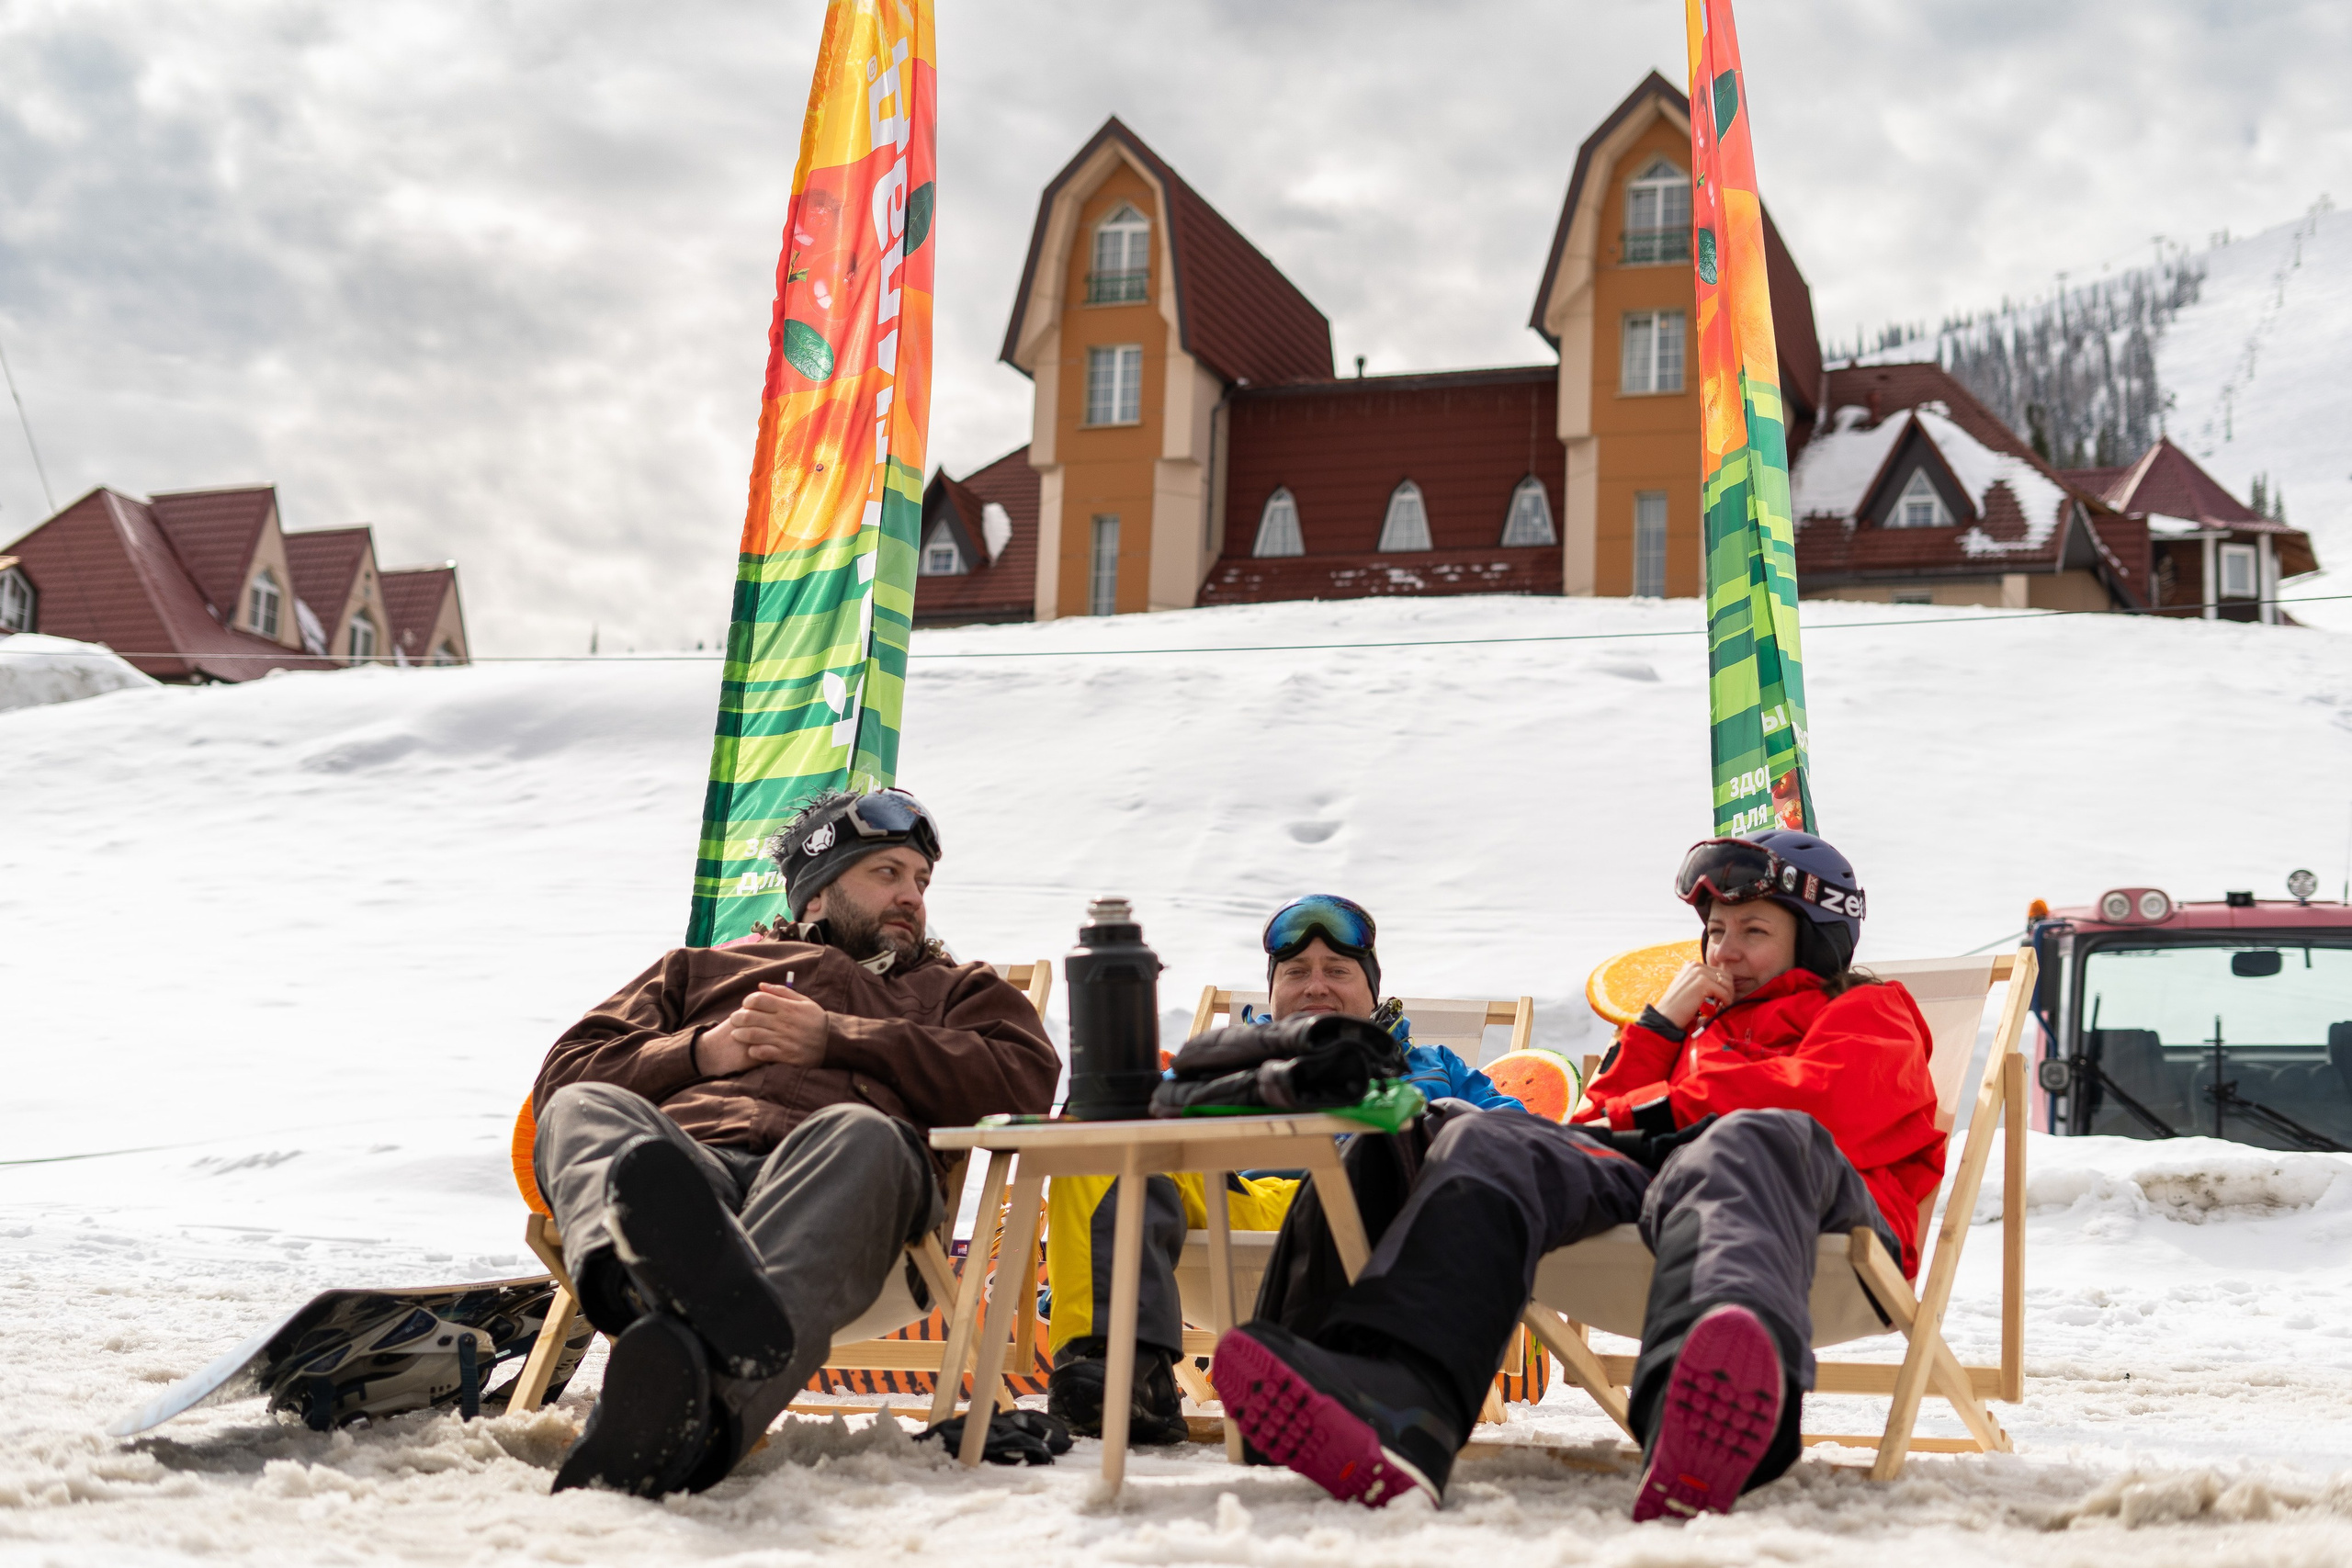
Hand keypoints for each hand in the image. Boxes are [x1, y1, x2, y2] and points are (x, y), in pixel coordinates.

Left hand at [697, 983, 826, 1073]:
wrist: (833, 1043)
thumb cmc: (816, 1020)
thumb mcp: (803, 1001)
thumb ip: (782, 992)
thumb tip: (761, 985)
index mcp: (788, 1007)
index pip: (759, 999)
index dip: (748, 1001)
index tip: (746, 1005)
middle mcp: (784, 1022)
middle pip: (752, 1017)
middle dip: (738, 1017)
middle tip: (735, 1020)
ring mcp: (784, 1039)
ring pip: (753, 1035)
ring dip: (741, 1034)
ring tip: (736, 1034)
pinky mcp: (785, 1055)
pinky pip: (762, 1053)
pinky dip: (753, 1050)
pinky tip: (751, 1049)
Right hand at [1653, 961, 1734, 1028]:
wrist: (1666, 1016)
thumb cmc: (1677, 1006)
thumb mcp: (1689, 987)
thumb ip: (1702, 982)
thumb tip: (1723, 985)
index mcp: (1692, 965)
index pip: (1718, 972)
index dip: (1723, 987)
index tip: (1720, 999)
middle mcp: (1696, 965)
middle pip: (1725, 976)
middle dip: (1728, 991)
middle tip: (1723, 1004)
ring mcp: (1699, 973)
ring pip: (1727, 984)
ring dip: (1728, 997)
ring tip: (1721, 1007)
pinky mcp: (1703, 983)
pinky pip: (1724, 992)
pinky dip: (1726, 1002)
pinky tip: (1719, 1009)